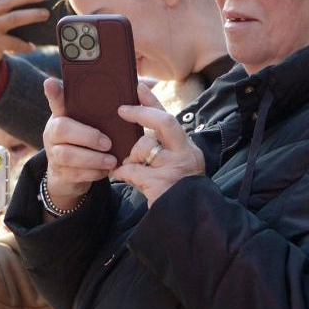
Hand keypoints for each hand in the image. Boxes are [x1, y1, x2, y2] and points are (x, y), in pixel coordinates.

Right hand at [41, 78, 115, 212]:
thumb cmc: (89, 141)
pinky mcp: (60, 173)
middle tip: (108, 143)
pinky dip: (93, 173)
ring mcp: (54, 153)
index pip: (56, 100)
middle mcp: (54, 132)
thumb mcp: (97, 123)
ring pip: (66, 154)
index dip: (53, 93)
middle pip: (61, 129)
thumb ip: (113, 107)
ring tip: (112, 160)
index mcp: (64, 115)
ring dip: (92, 158)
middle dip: (87, 136)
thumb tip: (141, 86)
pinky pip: (74, 173)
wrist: (72, 174)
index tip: (51, 82)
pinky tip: (105, 171)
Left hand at [113, 83, 204, 206]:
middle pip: (164, 122)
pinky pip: (132, 171)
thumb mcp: (174, 167)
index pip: (169, 117)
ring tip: (127, 166)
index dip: (151, 101)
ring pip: (144, 148)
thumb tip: (135, 135)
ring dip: (130, 156)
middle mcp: (185, 154)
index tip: (137, 86)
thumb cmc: (177, 194)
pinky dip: (122, 173)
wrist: (189, 221)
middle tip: (122, 111)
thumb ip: (160, 151)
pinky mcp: (161, 184)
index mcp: (187, 148)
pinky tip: (119, 176)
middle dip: (141, 114)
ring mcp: (175, 168)